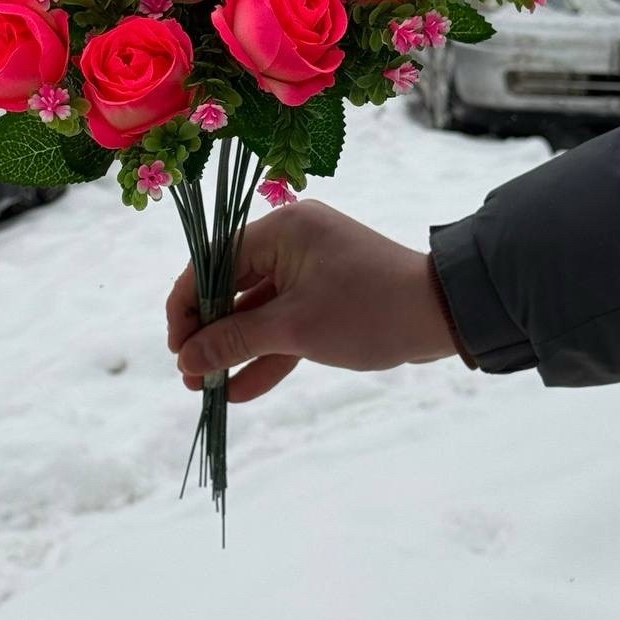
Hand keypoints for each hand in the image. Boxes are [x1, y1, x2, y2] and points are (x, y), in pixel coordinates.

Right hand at [166, 200, 455, 402]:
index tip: (176, 347)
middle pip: (232, 285)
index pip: (213, 260)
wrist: (443, 315)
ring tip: (207, 388)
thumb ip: (235, 341)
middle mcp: (291, 241)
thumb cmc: (367, 310)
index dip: (187, 304)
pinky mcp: (326, 295)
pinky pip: (285, 322)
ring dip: (235, 348)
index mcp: (281, 229)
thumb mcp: (294, 329)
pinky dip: (267, 352)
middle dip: (210, 333)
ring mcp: (310, 268)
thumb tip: (187, 359)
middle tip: (190, 375)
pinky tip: (240, 390)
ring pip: (258, 309)